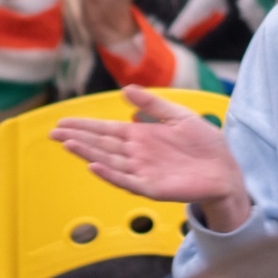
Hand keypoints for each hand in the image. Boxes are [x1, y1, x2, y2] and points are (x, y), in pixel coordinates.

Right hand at [53, 85, 251, 229]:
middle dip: (77, 138)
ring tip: (67, 143)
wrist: (225, 168)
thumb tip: (126, 90)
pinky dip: (109, 174)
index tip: (62, 121)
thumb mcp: (178, 116)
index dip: (84, 126)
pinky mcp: (152, 187)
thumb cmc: (204, 144)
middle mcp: (136, 154)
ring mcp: (142, 171)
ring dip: (88, 153)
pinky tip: (94, 165)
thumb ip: (152, 105)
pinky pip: (126, 180)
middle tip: (52, 131)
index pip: (106, 130)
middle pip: (100, 144)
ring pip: (108, 161)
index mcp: (141, 136)